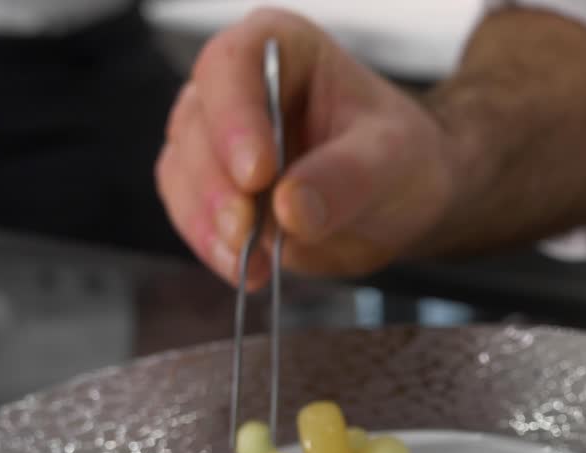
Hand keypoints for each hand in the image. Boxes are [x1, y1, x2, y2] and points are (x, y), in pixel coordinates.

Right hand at [156, 8, 458, 288]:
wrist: (402, 202)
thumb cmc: (401, 158)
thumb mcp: (393, 160)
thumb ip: (346, 177)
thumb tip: (292, 207)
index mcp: (281, 48)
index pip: (233, 64)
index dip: (236, 118)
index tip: (258, 174)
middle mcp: (236, 86)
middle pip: (197, 125)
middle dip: (217, 186)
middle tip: (246, 229)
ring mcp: (216, 139)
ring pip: (182, 174)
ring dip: (207, 224)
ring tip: (250, 261)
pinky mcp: (213, 190)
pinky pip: (192, 216)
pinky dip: (213, 248)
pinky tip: (246, 271)